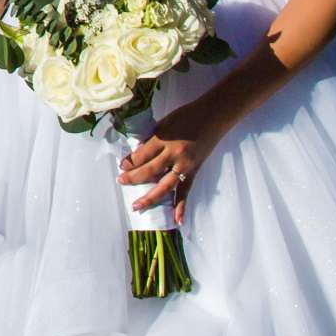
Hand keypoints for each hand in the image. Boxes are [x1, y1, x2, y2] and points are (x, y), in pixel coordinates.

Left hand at [119, 97, 225, 222]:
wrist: (214, 116)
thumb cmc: (187, 115)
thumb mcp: (165, 122)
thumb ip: (152, 138)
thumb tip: (139, 153)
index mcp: (164, 138)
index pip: (142, 154)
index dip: (130, 161)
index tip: (121, 166)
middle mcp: (174, 154)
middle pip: (150, 170)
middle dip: (133, 177)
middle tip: (121, 181)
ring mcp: (186, 165)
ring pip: (165, 185)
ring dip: (150, 197)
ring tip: (136, 206)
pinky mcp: (195, 172)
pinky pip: (186, 191)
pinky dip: (181, 206)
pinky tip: (176, 220)